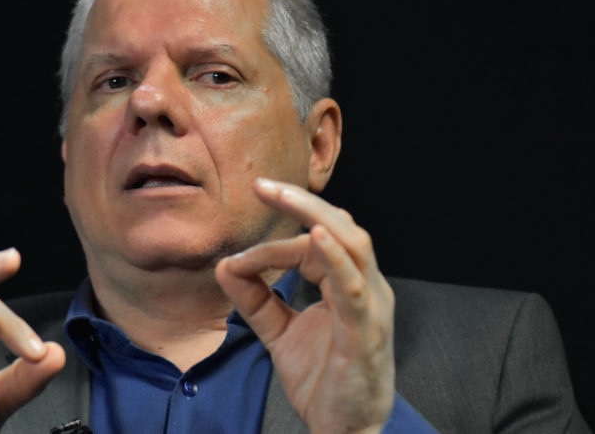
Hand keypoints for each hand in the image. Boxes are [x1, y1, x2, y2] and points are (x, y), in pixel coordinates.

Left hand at [215, 178, 394, 433]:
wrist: (344, 429)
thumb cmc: (323, 379)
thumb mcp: (279, 333)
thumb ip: (255, 300)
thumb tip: (224, 265)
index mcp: (346, 284)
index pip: (312, 245)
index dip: (272, 246)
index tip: (236, 262)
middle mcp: (364, 287)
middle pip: (338, 228)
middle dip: (300, 202)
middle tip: (261, 185)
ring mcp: (370, 305)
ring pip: (351, 243)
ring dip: (314, 214)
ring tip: (281, 194)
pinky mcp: (366, 329)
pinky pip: (354, 285)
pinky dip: (335, 257)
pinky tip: (315, 236)